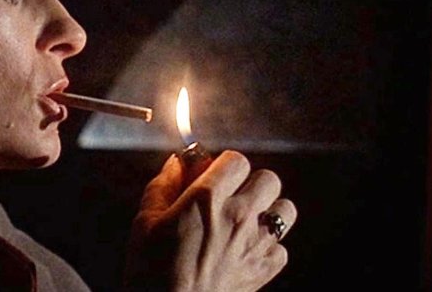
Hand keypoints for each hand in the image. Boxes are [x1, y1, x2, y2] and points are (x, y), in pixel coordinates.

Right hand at [123, 150, 296, 291]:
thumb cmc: (151, 271)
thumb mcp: (146, 221)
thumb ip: (164, 185)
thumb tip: (177, 163)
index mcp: (207, 199)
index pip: (236, 159)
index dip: (224, 164)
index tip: (211, 174)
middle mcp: (238, 217)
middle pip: (269, 179)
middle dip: (250, 182)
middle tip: (230, 195)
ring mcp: (255, 245)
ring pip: (285, 209)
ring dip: (268, 209)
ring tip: (246, 220)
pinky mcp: (263, 270)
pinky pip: (282, 247)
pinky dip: (268, 246)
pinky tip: (245, 250)